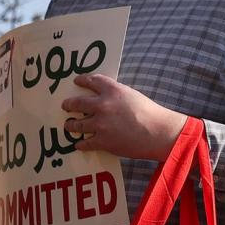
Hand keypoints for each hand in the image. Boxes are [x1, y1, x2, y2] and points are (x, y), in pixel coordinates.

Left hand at [61, 74, 186, 162]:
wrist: (158, 133)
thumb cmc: (151, 113)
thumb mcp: (133, 96)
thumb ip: (118, 96)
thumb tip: (106, 99)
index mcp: (113, 91)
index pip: (92, 81)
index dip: (82, 80)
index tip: (77, 81)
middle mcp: (103, 105)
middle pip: (77, 103)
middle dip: (69, 104)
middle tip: (66, 106)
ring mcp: (100, 124)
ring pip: (76, 124)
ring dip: (71, 125)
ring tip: (69, 125)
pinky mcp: (102, 141)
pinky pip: (84, 143)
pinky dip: (81, 144)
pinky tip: (79, 144)